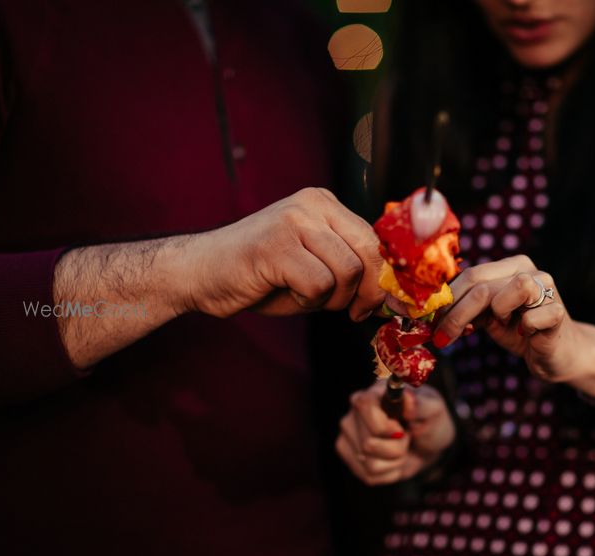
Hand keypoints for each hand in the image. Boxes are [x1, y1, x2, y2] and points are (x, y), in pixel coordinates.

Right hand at [182, 187, 383, 320]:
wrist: (201, 273)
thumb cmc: (261, 275)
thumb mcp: (315, 263)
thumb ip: (351, 268)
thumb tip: (393, 294)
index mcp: (325, 204)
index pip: (376, 239)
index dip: (385, 278)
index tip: (383, 304)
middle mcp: (312, 204)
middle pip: (369, 253)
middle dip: (368, 292)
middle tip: (354, 312)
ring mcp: (293, 221)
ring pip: (347, 272)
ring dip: (332, 298)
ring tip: (306, 295)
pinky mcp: (276, 246)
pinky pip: (319, 286)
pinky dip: (307, 301)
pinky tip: (285, 292)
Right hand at [336, 381, 455, 485]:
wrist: (428, 445)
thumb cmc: (429, 421)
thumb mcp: (434, 410)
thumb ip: (421, 404)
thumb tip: (407, 398)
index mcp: (373, 394)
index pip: (364, 406)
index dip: (384, 425)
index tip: (402, 430)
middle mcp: (354, 414)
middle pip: (368, 443)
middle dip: (397, 447)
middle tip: (407, 436)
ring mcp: (349, 437)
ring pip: (370, 463)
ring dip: (395, 461)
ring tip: (401, 448)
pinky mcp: (351, 458)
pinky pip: (370, 476)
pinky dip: (390, 473)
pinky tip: (394, 460)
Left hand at [432, 254, 587, 383]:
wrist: (557, 353)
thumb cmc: (520, 332)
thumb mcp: (489, 317)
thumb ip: (468, 309)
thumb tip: (433, 316)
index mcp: (510, 266)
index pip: (470, 275)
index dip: (447, 300)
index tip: (429, 323)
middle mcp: (529, 270)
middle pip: (482, 285)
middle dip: (456, 314)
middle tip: (440, 338)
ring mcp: (548, 289)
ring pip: (513, 289)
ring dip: (498, 312)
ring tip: (501, 324)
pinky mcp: (558, 313)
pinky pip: (533, 318)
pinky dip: (524, 329)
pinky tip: (525, 335)